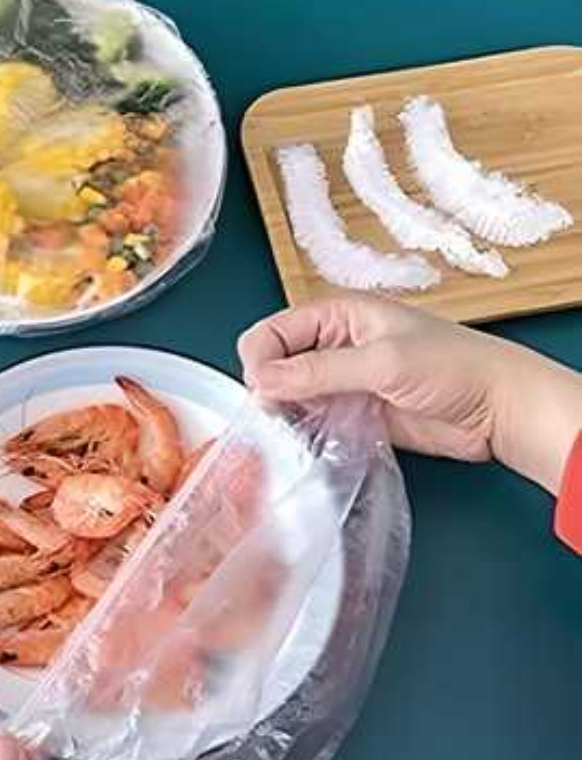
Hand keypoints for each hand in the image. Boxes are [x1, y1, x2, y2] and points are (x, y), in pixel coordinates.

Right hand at [238, 294, 581, 493]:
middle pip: (275, 363)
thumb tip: (262, 381)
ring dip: (284, 413)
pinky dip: (303, 432)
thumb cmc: (455, 367)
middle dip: (267, 388)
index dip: (260, 360)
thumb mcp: (382, 362)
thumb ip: (319, 371)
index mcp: (339, 315)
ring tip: (287, 433)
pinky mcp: (353, 414)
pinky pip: (313, 421)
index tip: (263, 393)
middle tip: (274, 415)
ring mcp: (343, 381)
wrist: (499, 409)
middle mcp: (335, 345)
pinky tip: (305, 443)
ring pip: (290, 395)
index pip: (273, 331)